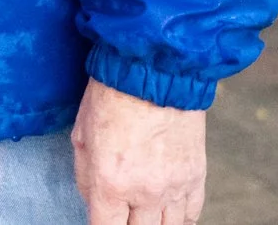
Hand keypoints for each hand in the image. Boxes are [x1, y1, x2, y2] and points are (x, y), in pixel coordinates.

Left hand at [72, 80, 204, 224]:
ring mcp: (175, 186)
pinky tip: (169, 213)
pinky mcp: (196, 175)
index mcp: (111, 182)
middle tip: (123, 212)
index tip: (102, 220)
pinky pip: (192, 213)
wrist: (153, 68)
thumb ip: (85, 175)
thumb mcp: (81, 135)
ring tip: (145, 215)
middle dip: (127, 224)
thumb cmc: (111, 95)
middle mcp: (145, 191)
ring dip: (155, 224)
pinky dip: (181, 218)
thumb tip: (93, 199)